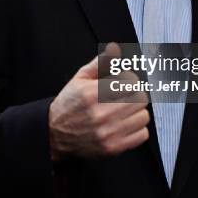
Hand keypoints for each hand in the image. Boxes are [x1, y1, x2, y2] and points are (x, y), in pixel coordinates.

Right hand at [48, 42, 149, 160]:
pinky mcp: (112, 148)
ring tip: (125, 111)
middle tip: (125, 96)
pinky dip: (137, 129)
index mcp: (93, 94)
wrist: (54, 134)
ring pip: (143, 117)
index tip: (123, 83)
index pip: (132, 82)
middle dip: (135, 94)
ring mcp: (108, 133)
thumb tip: (115, 48)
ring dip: (137, 112)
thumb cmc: (69, 104)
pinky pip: (142, 135)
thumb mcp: (80, 78)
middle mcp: (101, 114)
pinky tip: (125, 124)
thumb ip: (100, 63)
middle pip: (141, 98)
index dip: (130, 80)